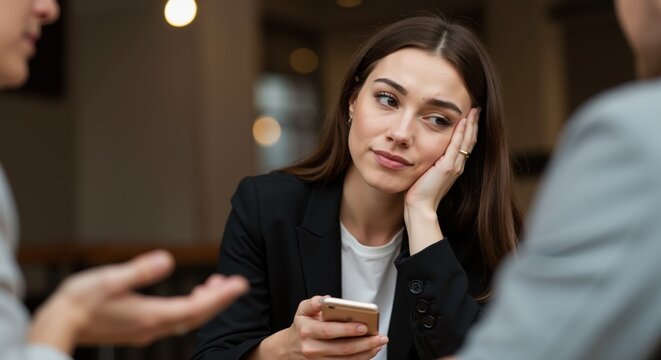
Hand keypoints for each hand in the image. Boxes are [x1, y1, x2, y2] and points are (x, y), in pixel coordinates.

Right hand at [29, 250, 248, 353]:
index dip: (222, 296)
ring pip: (185, 319)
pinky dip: (188, 307)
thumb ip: (139, 270)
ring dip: (204, 303)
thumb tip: (167, 259)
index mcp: (152, 315)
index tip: (241, 284)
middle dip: (219, 300)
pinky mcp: (138, 328)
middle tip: (237, 283)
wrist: (57, 327)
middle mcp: (153, 326)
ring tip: (216, 284)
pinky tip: (188, 296)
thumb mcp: (109, 280)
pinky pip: (173, 320)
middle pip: (196, 316)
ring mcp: (146, 330)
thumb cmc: (79, 302)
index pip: (197, 307)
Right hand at [253, 296, 387, 358]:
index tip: (364, 326)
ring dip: (366, 353)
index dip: (348, 330)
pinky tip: (370, 352)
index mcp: (307, 331)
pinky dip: (360, 359)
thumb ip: (313, 302)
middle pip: (342, 349)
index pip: (330, 331)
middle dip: (364, 343)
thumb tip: (326, 299)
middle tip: (380, 337)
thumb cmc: (302, 326)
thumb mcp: (302, 310)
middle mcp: (312, 349)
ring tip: (378, 344)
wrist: (289, 348)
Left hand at [405, 107, 479, 211]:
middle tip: (476, 108)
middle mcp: (458, 165)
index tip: (471, 116)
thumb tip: (424, 150)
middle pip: (470, 140)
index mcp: (454, 166)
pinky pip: (456, 146)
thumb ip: (431, 161)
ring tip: (474, 110)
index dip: (469, 129)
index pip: (465, 144)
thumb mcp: (428, 172)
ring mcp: (454, 166)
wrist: (420, 206)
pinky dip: (461, 133)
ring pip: (466, 141)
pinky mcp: (447, 167)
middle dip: (474, 123)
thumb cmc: (420, 191)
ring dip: (471, 124)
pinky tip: (463, 121)